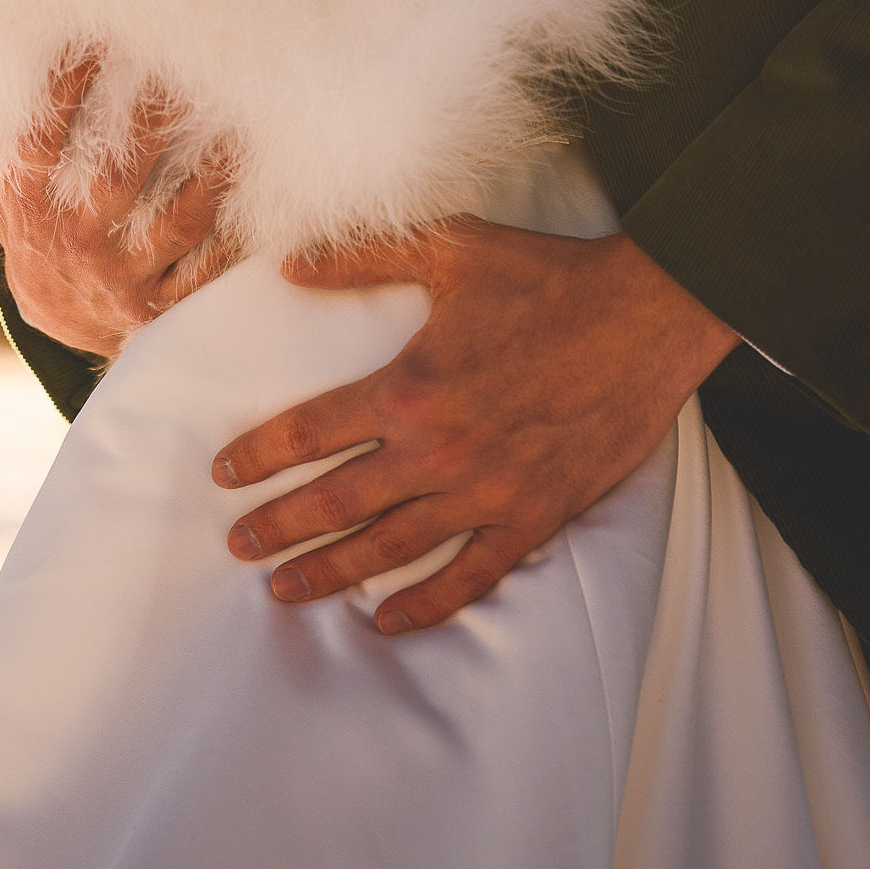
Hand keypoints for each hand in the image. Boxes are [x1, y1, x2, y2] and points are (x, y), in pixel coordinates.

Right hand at [0, 57, 232, 360]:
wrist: (54, 315)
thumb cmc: (45, 228)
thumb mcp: (21, 188)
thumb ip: (34, 137)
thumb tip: (60, 55)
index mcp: (35, 206)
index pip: (46, 140)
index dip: (67, 89)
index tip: (98, 43)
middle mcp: (77, 239)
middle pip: (118, 176)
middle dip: (154, 123)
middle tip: (186, 73)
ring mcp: (119, 275)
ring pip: (176, 222)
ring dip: (210, 176)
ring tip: (237, 131)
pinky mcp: (155, 303)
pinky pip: (202, 270)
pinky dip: (230, 239)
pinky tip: (252, 200)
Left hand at [211, 219, 738, 634]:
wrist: (645, 315)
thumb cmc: (545, 277)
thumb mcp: (448, 247)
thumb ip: (362, 257)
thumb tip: (288, 262)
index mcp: (410, 385)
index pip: (311, 432)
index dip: (259, 456)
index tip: (224, 475)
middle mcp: (439, 449)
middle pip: (338, 503)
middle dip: (279, 528)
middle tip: (238, 546)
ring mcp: (488, 491)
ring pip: (392, 549)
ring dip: (332, 573)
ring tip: (285, 590)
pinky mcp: (535, 516)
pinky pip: (472, 576)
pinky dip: (428, 606)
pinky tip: (390, 621)